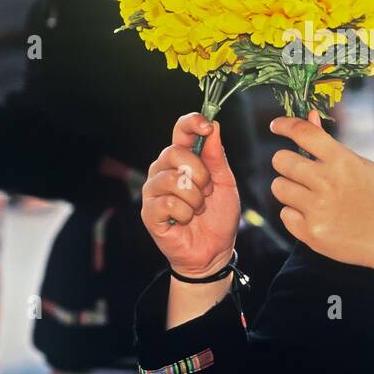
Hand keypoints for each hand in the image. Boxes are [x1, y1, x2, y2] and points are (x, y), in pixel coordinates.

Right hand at [141, 112, 240, 277]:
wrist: (214, 251)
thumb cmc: (218, 215)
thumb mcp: (225, 183)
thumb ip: (217, 156)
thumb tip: (213, 127)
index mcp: (182, 159)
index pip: (180, 130)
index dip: (192, 123)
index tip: (206, 127)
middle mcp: (162, 170)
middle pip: (173, 152)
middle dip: (199, 173)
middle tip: (208, 191)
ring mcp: (153, 191)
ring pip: (172, 179)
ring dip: (194, 197)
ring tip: (198, 209)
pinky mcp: (149, 213)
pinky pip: (168, 202)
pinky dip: (185, 213)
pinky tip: (186, 220)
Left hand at [268, 110, 373, 272]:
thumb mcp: (359, 164)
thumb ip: (329, 144)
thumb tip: (309, 116)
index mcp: (342, 160)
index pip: (302, 133)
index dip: (284, 125)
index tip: (276, 126)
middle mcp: (327, 182)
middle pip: (280, 160)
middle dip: (286, 163)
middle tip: (299, 171)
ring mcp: (318, 209)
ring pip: (278, 187)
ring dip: (289, 189)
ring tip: (309, 196)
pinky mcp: (311, 233)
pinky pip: (285, 215)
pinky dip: (296, 215)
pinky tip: (316, 216)